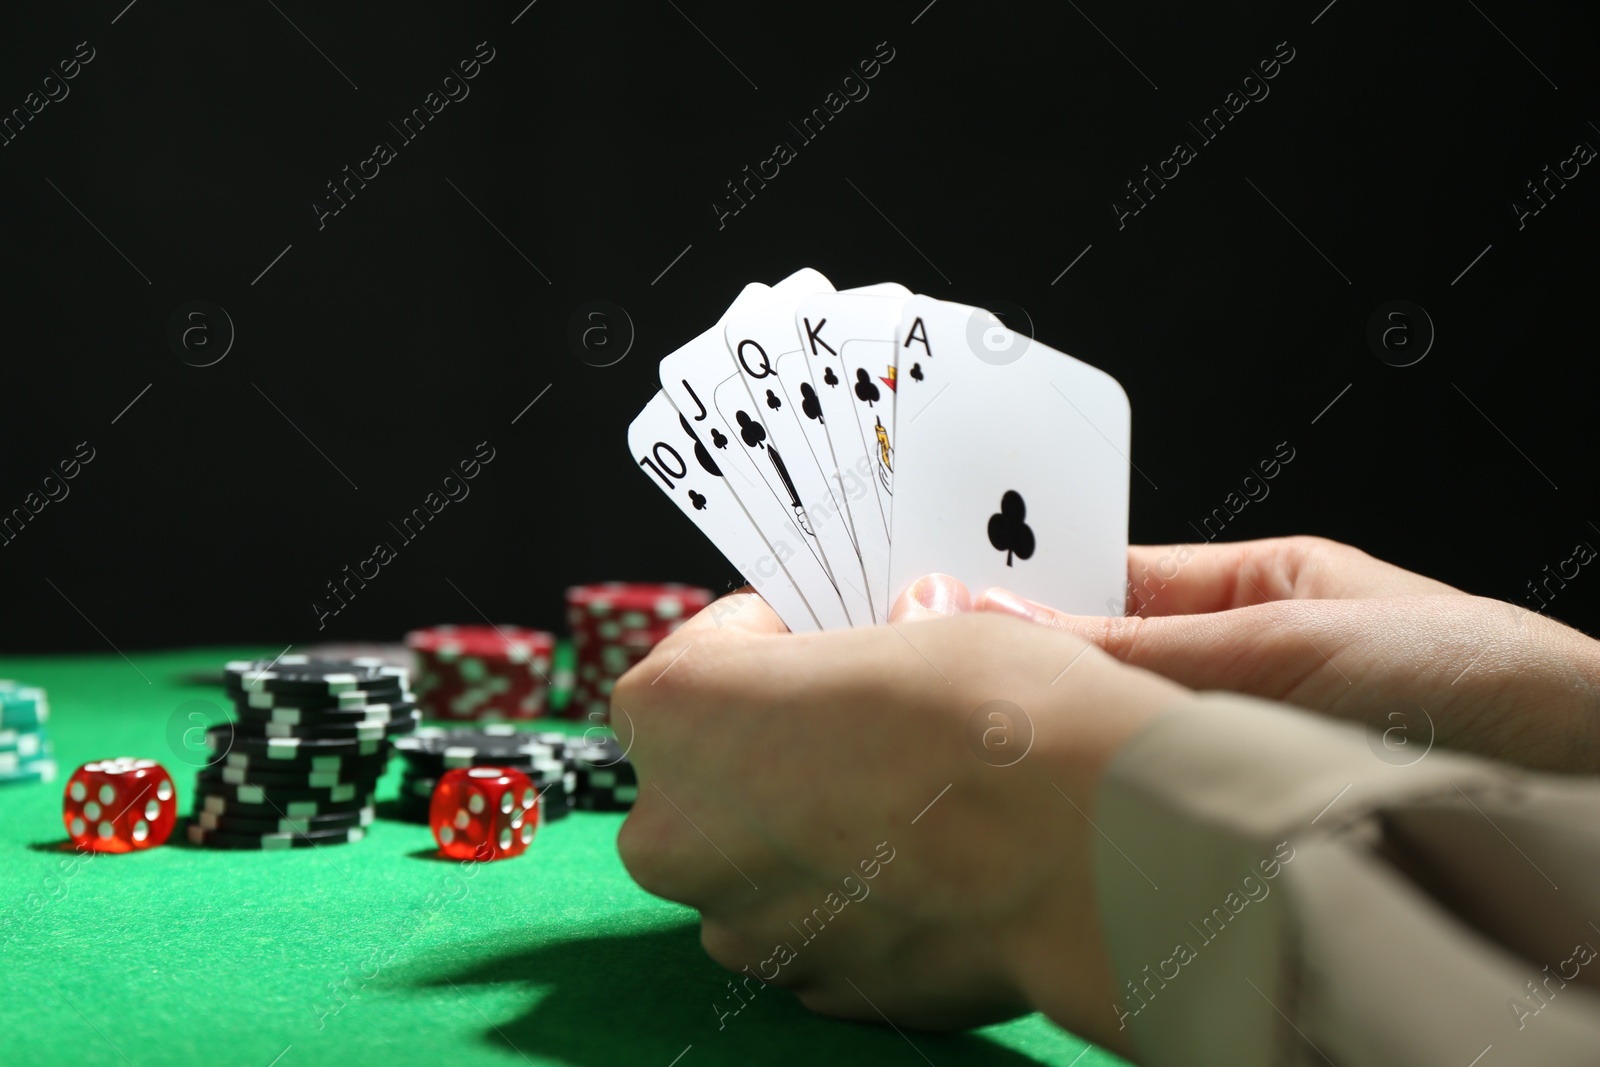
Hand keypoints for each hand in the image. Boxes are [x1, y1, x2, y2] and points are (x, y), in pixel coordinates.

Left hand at [612, 580, 1189, 1051]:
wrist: (1091, 856)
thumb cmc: (997, 721)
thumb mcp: (933, 625)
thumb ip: (884, 638)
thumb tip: (910, 627)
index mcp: (674, 715)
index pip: (702, 652)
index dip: (775, 637)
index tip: (830, 635)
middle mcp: (677, 832)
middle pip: (720, 768)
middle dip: (787, 742)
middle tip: (879, 716)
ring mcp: (744, 926)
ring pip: (768, 858)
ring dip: (823, 828)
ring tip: (922, 795)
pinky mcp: (818, 989)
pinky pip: (824, 927)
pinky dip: (866, 898)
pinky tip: (938, 863)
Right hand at [975, 536, 1599, 772]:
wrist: (1589, 804)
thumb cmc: (1490, 693)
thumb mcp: (1298, 644)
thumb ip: (1147, 648)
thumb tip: (1010, 626)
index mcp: (1249, 590)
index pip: (1100, 580)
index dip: (1016, 591)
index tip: (933, 613)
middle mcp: (1234, 675)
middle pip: (1095, 674)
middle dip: (1026, 685)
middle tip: (940, 697)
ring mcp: (1234, 758)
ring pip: (1112, 751)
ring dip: (1062, 759)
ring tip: (990, 763)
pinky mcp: (1236, 834)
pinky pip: (1148, 816)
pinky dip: (1103, 823)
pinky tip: (1057, 828)